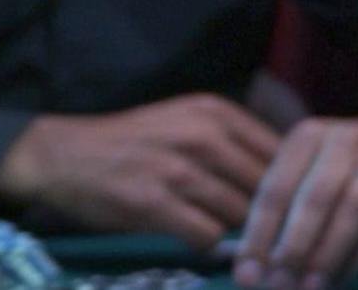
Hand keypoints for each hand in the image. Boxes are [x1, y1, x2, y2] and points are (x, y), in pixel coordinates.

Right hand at [0, 93, 281, 250]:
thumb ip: (233, 142)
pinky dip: (209, 245)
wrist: (66, 155)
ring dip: (240, 235)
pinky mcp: (155, 203)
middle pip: (266, 187)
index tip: (290, 207)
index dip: (291, 185)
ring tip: (239, 245)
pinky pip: (207, 235)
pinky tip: (198, 241)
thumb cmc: (134, 142)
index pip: (280, 152)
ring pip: (240, 214)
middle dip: (270, 216)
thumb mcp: (186, 120)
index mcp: (215, 112)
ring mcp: (178, 169)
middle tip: (270, 237)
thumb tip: (289, 177)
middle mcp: (202, 135)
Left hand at [232, 110, 357, 289]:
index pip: (275, 189)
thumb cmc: (347, 165)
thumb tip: (248, 265)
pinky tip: (338, 281)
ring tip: (307, 289)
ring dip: (326, 256)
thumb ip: (282, 210)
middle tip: (276, 286)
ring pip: (348, 214)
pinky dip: (356, 258)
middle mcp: (341, 141)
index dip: (258, 235)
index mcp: (306, 137)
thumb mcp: (312, 168)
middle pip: (312, 200)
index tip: (245, 274)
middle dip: (292, 248)